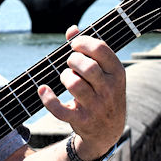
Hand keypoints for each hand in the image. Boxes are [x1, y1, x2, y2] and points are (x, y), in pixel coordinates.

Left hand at [37, 25, 125, 160]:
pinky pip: (60, 109)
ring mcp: (96, 107)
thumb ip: (89, 50)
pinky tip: (43, 90)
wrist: (107, 131)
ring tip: (67, 78)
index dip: (83, 42)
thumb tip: (71, 29)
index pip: (101, 49)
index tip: (74, 44)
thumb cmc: (103, 93)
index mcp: (117, 73)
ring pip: (74, 84)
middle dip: (72, 60)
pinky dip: (48, 99)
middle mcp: (109, 90)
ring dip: (64, 77)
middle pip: (87, 67)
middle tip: (71, 63)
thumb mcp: (104, 73)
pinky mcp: (81, 120)